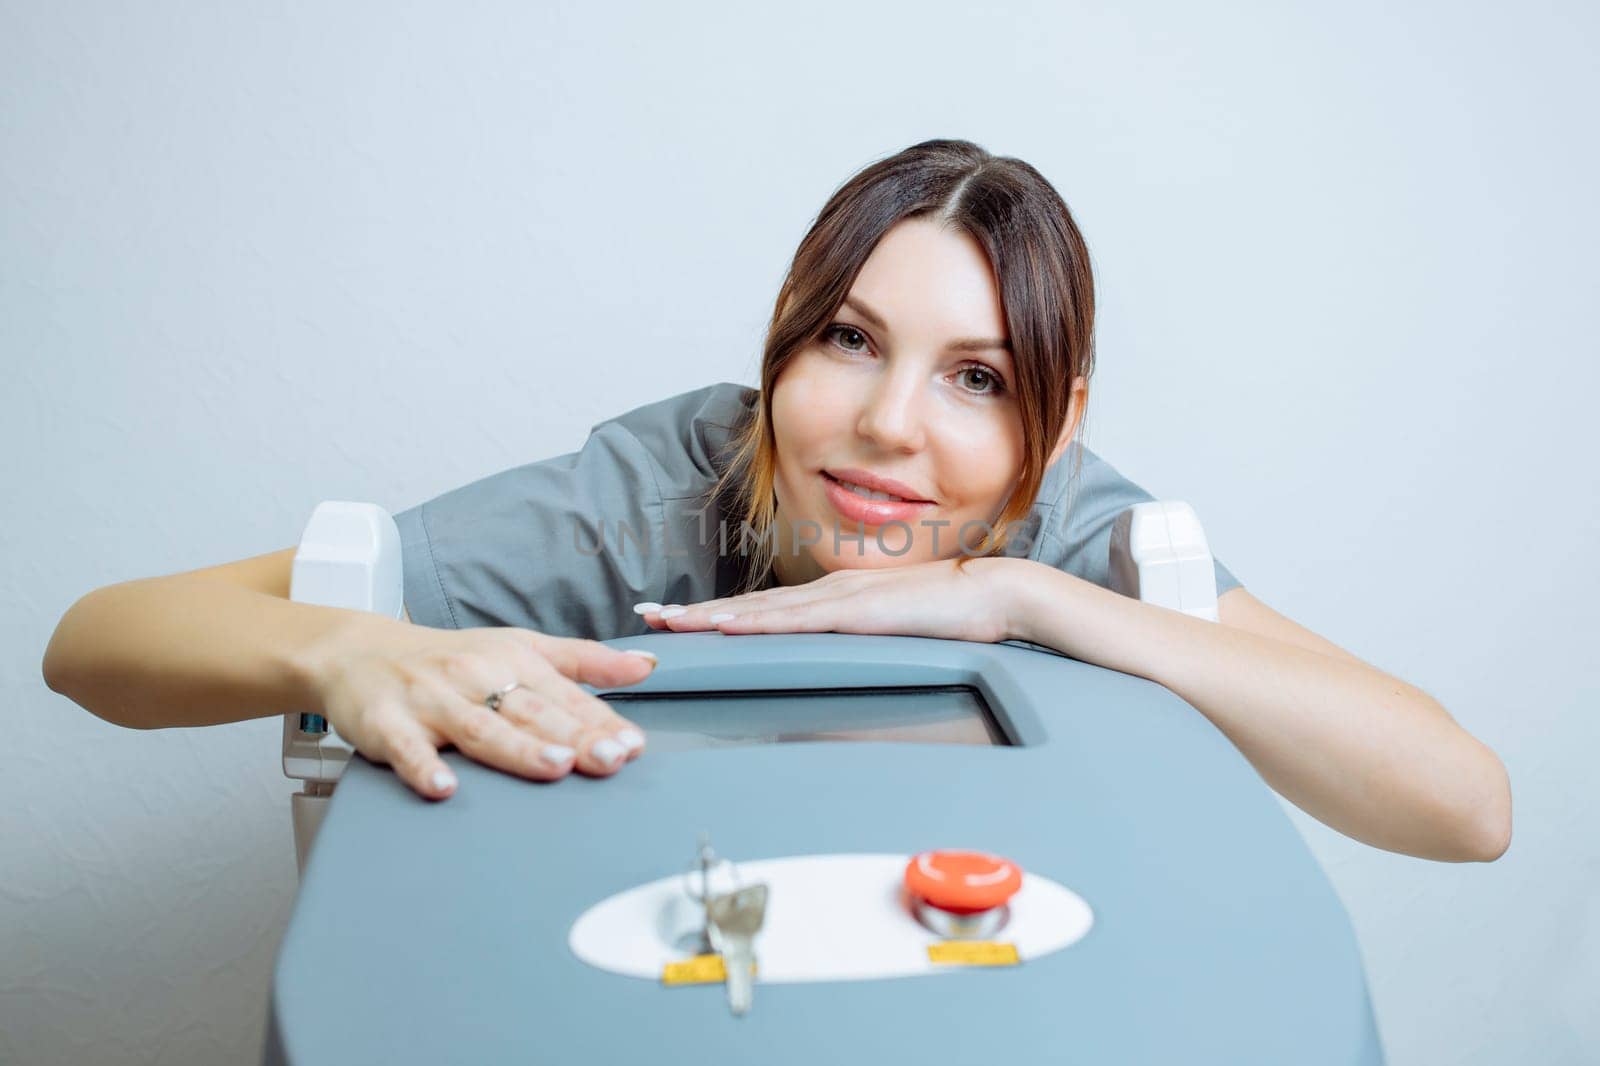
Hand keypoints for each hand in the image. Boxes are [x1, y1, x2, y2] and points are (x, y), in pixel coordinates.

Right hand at [306, 616, 658, 799]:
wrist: (359, 652)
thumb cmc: (449, 657)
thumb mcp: (520, 648)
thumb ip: (584, 661)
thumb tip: (646, 666)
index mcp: (514, 661)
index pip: (565, 697)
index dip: (601, 721)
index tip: (632, 745)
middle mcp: (477, 677)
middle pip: (532, 712)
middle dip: (573, 737)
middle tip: (610, 759)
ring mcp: (432, 701)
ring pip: (480, 728)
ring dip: (517, 749)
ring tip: (554, 767)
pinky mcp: (388, 723)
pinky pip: (407, 748)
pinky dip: (424, 766)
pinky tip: (444, 787)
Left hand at [635, 556, 1020, 643]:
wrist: (990, 594)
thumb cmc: (947, 617)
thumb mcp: (889, 632)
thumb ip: (859, 641)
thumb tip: (831, 660)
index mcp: (832, 598)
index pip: (762, 609)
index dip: (715, 615)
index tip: (675, 620)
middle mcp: (825, 593)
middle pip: (746, 607)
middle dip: (694, 614)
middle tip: (647, 618)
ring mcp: (837, 599)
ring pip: (759, 611)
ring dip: (709, 617)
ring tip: (668, 623)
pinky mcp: (855, 613)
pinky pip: (794, 621)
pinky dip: (754, 623)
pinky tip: (726, 627)